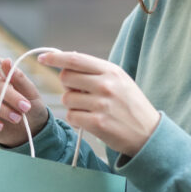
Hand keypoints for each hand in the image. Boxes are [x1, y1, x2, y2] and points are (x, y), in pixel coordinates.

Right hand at [0, 54, 48, 145]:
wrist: (30, 128)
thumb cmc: (30, 106)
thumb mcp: (30, 93)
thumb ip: (19, 78)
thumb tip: (7, 61)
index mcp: (0, 73)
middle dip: (7, 94)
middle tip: (24, 107)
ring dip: (0, 109)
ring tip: (17, 118)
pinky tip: (1, 126)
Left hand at [37, 51, 158, 156]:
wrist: (148, 133)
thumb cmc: (130, 105)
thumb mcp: (120, 81)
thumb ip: (96, 71)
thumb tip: (66, 61)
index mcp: (111, 71)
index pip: (75, 59)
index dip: (55, 58)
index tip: (42, 58)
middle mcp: (106, 85)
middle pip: (66, 78)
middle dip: (67, 86)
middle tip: (80, 93)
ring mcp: (102, 104)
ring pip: (66, 99)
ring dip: (73, 105)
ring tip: (90, 109)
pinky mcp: (97, 123)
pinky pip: (71, 116)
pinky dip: (76, 119)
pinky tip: (90, 121)